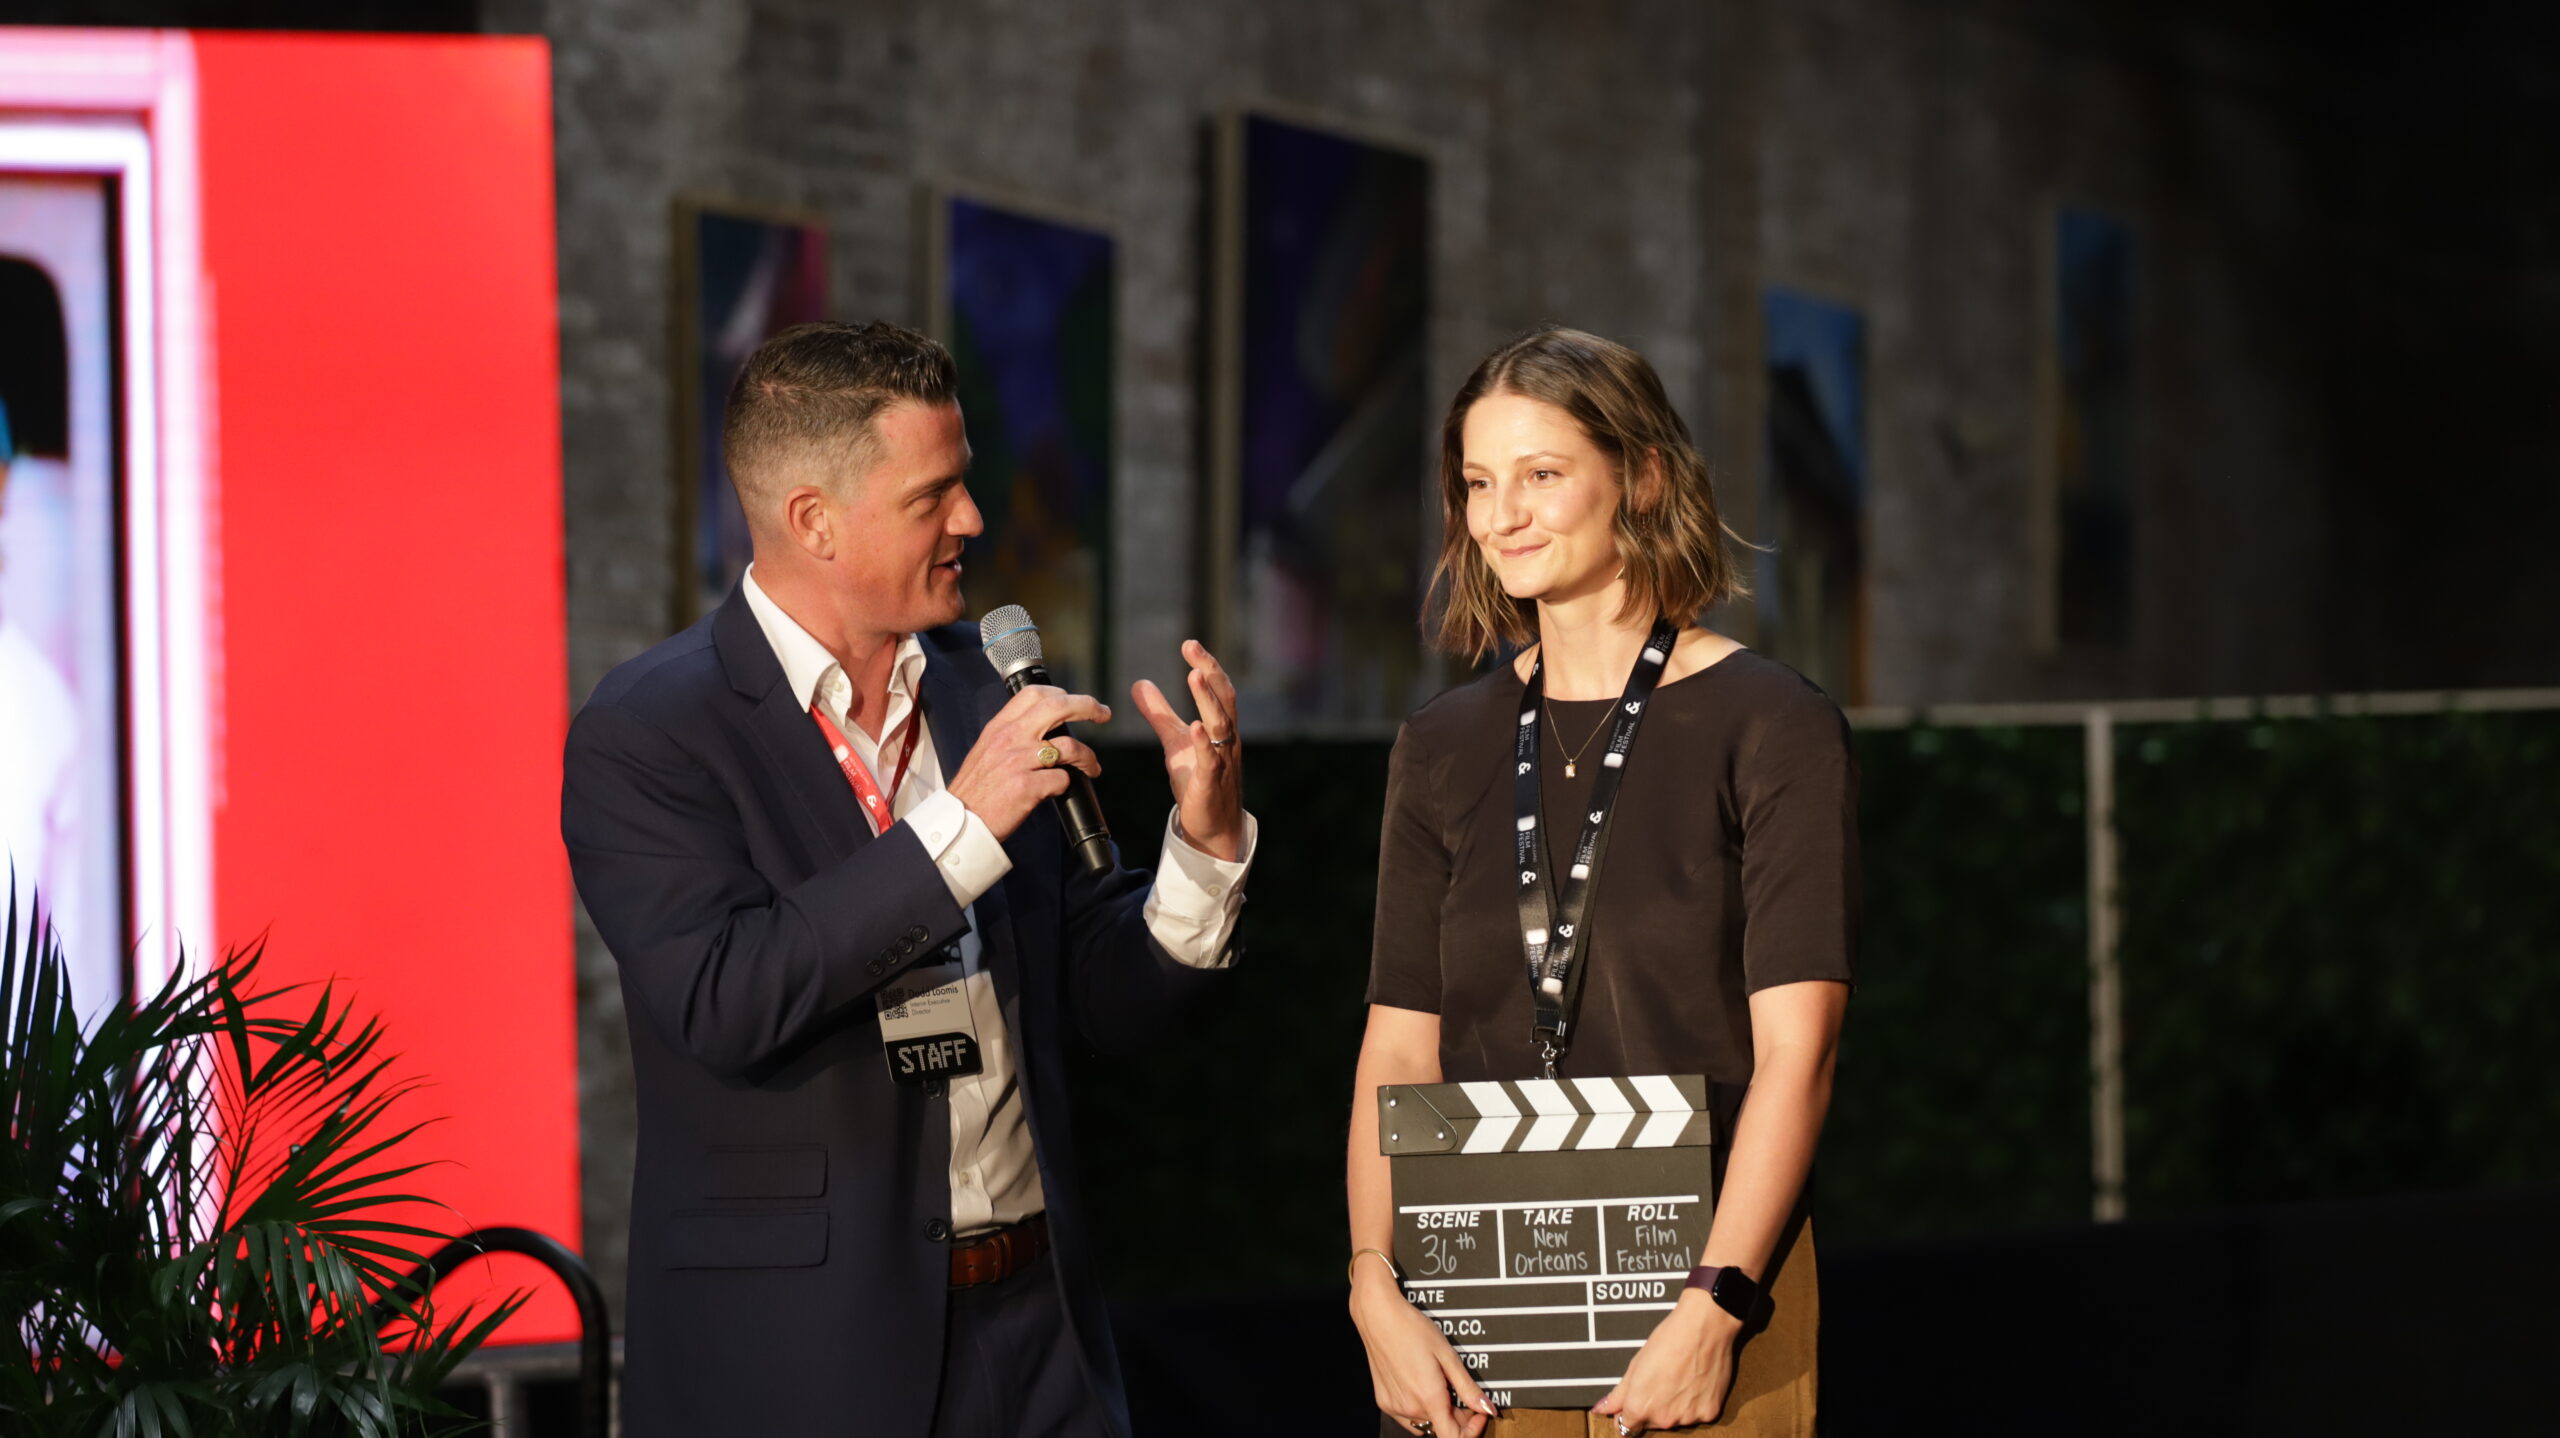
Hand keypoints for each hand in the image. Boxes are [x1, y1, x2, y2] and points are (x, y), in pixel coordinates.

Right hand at [944, 684, 1108, 840]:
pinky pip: (1062, 780)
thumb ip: (1012, 735)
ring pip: (1069, 746)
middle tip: (1103, 714)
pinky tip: (1059, 790)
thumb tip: (1042, 728)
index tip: (1077, 702)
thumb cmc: (976, 790)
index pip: (1035, 694)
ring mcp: (1020, 761)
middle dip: (1088, 706)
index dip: (1063, 694)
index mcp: (1000, 727)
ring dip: (1088, 757)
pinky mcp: (1027, 786)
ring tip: (1092, 768)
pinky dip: (1066, 785)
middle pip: (1058, 707)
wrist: (962, 820)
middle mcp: (1011, 738)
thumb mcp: (987, 749)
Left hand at [1131, 639, 1243, 861]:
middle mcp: (1226, 739)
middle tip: (1193, 648)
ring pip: (1221, 724)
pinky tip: (1195, 726)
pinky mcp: (1212, 782)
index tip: (1189, 644)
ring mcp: (1222, 760)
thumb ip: (1159, 713)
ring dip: (1208, 700)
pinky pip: (1211, 759)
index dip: (1205, 666)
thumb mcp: (1174, 741)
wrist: (1211, 826)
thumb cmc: (1197, 780)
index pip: (1216, 689)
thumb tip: (1139, 683)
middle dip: (1209, 672)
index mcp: (1219, 727)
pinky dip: (1204, 742)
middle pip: (1223, 699)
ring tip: (1195, 676)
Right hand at [1349, 1270, 1495, 1436]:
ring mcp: (1394, 1406)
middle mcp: (1409, 1408)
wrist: (1379, 1316)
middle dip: (1457, 1416)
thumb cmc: (1413, 1329)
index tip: (1478, 1413)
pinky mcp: (1384, 1401)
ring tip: (1440, 1384)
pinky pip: (1407, 1416)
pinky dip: (1419, 1407)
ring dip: (1437, 1412)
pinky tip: (1420, 1384)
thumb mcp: (1448, 1355)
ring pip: (1425, 1423)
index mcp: (1428, 1398)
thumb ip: (1468, 1388)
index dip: (1472, 1431)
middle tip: (1461, 1390)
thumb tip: (1488, 1409)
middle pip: (1441, 1427)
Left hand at [1591, 1292, 1741, 1432]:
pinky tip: (1695, 1381)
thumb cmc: (1668, 1340)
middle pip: (1651, 1423)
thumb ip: (1618, 1393)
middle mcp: (1664, 1419)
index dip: (1627, 1414)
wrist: (1704, 1328)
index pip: (1626, 1427)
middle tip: (1661, 1380)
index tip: (1633, 1403)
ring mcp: (1688, 1418)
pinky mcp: (1709, 1412)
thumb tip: (1601, 1409)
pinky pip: (1697, 1414)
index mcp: (1639, 1408)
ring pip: (1676, 1419)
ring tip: (1680, 1378)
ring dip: (1675, 1406)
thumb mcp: (1635, 1365)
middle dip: (1652, 1408)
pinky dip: (1695, 1403)